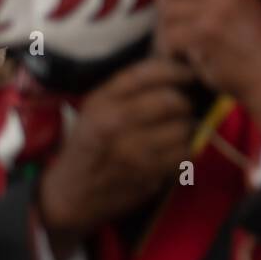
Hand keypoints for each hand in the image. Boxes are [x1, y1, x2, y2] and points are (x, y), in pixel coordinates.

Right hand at [36, 58, 196, 253]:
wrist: (71, 194)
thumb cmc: (91, 144)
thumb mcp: (97, 108)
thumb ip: (130, 88)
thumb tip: (176, 66)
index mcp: (101, 101)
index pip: (147, 74)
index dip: (176, 70)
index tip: (188, 73)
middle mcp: (114, 123)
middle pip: (171, 100)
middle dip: (185, 101)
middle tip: (184, 106)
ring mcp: (131, 151)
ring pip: (182, 128)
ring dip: (187, 128)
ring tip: (178, 129)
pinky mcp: (146, 174)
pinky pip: (184, 154)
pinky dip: (185, 150)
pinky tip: (174, 150)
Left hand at [155, 0, 260, 134]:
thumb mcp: (254, 16)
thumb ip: (228, 3)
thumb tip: (194, 0)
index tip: (170, 10)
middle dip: (162, 9)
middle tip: (165, 30)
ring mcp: (215, 12)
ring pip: (168, 14)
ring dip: (164, 34)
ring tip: (174, 51)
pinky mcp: (206, 35)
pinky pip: (170, 37)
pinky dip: (169, 52)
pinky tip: (179, 62)